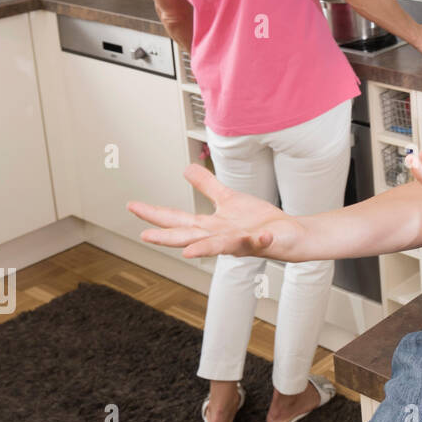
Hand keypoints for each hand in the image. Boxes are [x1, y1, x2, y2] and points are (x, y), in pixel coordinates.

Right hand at [127, 163, 308, 258]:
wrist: (289, 235)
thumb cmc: (259, 221)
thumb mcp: (228, 199)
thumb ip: (207, 186)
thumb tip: (186, 170)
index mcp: (211, 226)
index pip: (177, 219)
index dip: (154, 213)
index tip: (132, 205)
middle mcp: (221, 237)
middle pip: (190, 237)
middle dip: (168, 237)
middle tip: (145, 235)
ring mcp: (241, 242)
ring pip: (220, 246)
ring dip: (204, 248)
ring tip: (188, 252)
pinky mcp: (263, 243)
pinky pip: (259, 242)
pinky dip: (257, 241)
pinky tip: (255, 236)